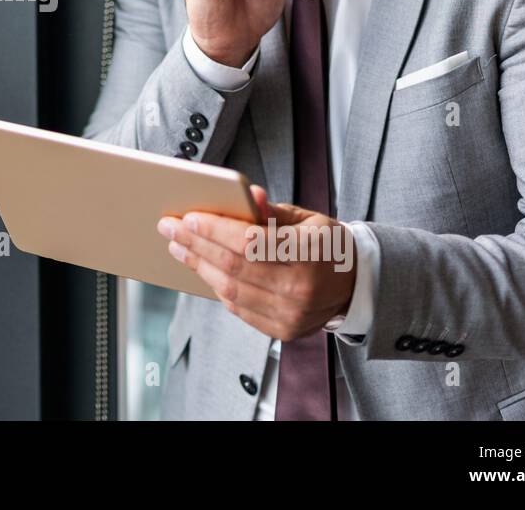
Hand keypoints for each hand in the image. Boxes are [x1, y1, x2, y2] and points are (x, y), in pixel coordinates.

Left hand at [156, 185, 357, 340]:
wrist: (354, 284)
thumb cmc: (325, 244)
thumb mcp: (306, 218)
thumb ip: (271, 210)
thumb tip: (247, 194)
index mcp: (309, 253)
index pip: (250, 242)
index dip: (215, 230)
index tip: (188, 218)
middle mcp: (301, 288)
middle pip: (234, 266)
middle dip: (196, 245)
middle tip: (170, 229)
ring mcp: (291, 314)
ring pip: (230, 290)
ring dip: (199, 266)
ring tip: (180, 248)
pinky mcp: (282, 330)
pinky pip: (238, 308)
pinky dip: (217, 287)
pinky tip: (204, 268)